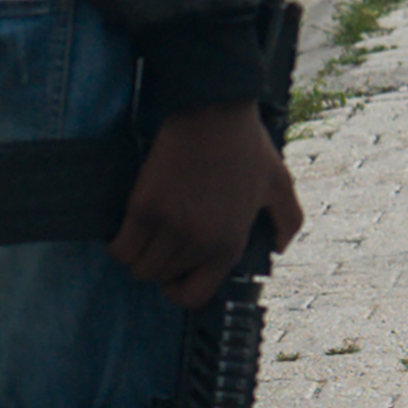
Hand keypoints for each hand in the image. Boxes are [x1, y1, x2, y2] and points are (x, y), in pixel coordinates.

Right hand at [112, 98, 302, 308]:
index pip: (194, 296)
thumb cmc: (245, 143)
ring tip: (143, 236)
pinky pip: (120, 247)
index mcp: (230, 245)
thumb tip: (278, 249)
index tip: (174, 274)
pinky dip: (119, 243)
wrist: (213, 111)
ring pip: (139, 266)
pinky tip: (127, 229)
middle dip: (159, 264)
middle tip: (160, 241)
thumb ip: (288, 220)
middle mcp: (200, 244)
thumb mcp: (279, 183)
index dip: (179, 290)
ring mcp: (171, 227)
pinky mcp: (144, 207)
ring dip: (138, 255)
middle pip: (161, 278)